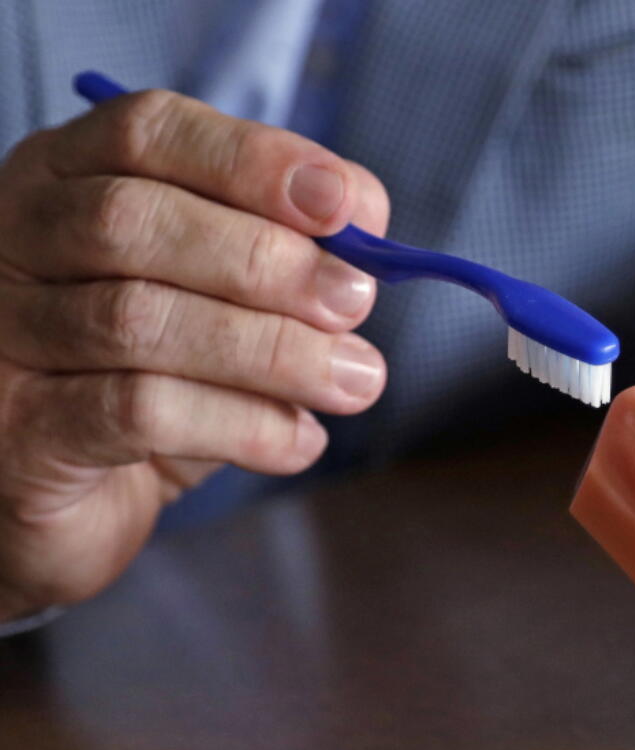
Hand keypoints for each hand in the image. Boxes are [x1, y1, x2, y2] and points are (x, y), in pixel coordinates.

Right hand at [0, 90, 389, 620]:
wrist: (73, 497)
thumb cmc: (161, 374)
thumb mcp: (224, 296)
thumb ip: (282, 248)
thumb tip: (364, 221)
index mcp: (69, 178)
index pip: (147, 132)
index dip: (252, 159)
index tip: (342, 203)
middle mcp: (16, 242)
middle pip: (133, 220)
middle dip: (266, 260)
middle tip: (354, 301)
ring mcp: (5, 335)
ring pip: (139, 320)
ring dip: (273, 350)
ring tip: (355, 381)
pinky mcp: (21, 432)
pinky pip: (136, 411)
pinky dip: (242, 424)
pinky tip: (299, 441)